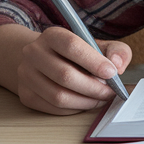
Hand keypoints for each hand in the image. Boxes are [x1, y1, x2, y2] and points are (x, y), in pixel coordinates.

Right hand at [15, 27, 131, 114]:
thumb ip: (115, 51)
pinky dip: (74, 108)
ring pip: (58, 96)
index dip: (94, 61)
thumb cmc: (75, 53)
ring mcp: (26, 75)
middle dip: (93, 88)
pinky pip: (53, 108)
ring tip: (100, 99)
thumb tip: (118, 65)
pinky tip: (85, 102)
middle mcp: (34, 53)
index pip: (72, 46)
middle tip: (110, 92)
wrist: (42, 59)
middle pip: (65, 75)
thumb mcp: (98, 45)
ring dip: (85, 102)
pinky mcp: (26, 94)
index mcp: (52, 35)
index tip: (112, 73)